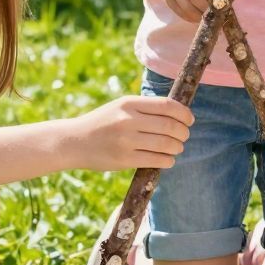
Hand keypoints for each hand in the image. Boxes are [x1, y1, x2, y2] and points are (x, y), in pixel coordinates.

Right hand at [70, 93, 192, 171]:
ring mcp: (126, 140)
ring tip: (176, 148)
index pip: (167, 106)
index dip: (184, 114)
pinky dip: (168, 160)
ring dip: (177, 147)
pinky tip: (167, 159)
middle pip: (170, 126)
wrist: (74, 142)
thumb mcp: (120, 107)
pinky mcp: (124, 159)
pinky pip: (157, 160)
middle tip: (183, 136)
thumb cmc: (103, 123)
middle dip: (183, 133)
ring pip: (166, 144)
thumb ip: (145, 108)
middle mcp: (128, 120)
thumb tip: (178, 114)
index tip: (189, 120)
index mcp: (129, 103)